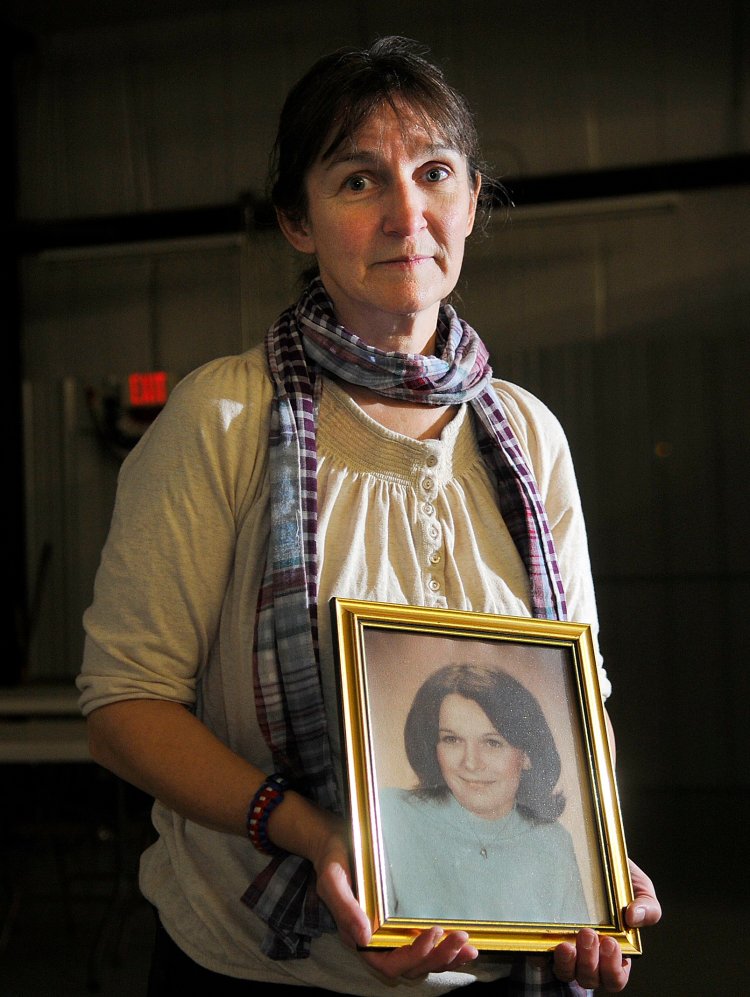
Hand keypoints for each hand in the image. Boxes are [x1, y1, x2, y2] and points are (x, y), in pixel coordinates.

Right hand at [311, 820, 477, 978]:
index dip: (414, 955)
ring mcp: (390, 934)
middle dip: (438, 957)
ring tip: (469, 947)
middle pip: (411, 967)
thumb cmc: (334, 860)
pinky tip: (463, 944)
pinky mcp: (401, 923)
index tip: (434, 933)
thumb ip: (345, 908)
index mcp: (359, 938)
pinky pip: (424, 946)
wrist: (336, 843)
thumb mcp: (332, 880)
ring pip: (421, 961)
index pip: (389, 964)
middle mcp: (376, 942)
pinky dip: (444, 950)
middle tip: (461, 938)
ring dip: (445, 958)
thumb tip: (364, 937)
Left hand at [553, 859, 660, 991]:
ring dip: (567, 964)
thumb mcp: (639, 888)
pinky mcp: (544, 940)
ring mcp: (565, 950)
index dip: (613, 969)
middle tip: (589, 934)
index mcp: (615, 953)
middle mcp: (589, 957)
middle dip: (590, 963)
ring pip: (565, 973)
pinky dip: (543, 956)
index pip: (615, 978)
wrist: (586, 855)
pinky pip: (540, 958)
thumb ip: (648, 905)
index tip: (611, 943)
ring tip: (567, 944)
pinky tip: (549, 943)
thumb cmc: (616, 879)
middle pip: (590, 979)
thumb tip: (635, 918)